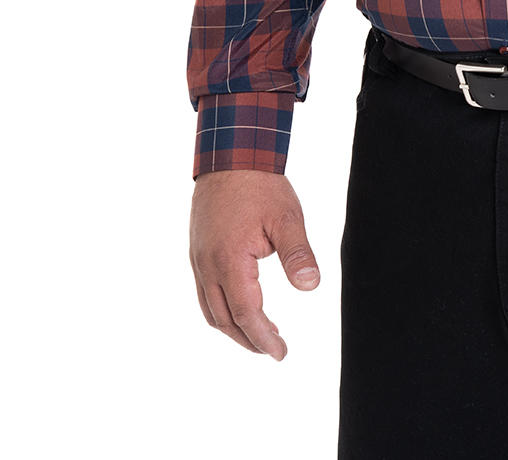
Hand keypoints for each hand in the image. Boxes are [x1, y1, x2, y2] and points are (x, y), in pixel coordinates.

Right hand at [189, 168, 320, 359]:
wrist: (230, 155)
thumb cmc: (260, 185)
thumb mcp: (287, 218)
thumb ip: (298, 254)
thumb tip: (311, 286)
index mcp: (229, 261)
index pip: (247, 314)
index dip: (264, 338)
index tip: (281, 352)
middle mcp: (207, 266)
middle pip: (225, 320)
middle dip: (249, 340)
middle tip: (275, 349)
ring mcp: (198, 260)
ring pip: (210, 310)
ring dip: (233, 328)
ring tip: (260, 334)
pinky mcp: (197, 252)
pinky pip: (204, 293)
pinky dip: (221, 310)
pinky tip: (241, 306)